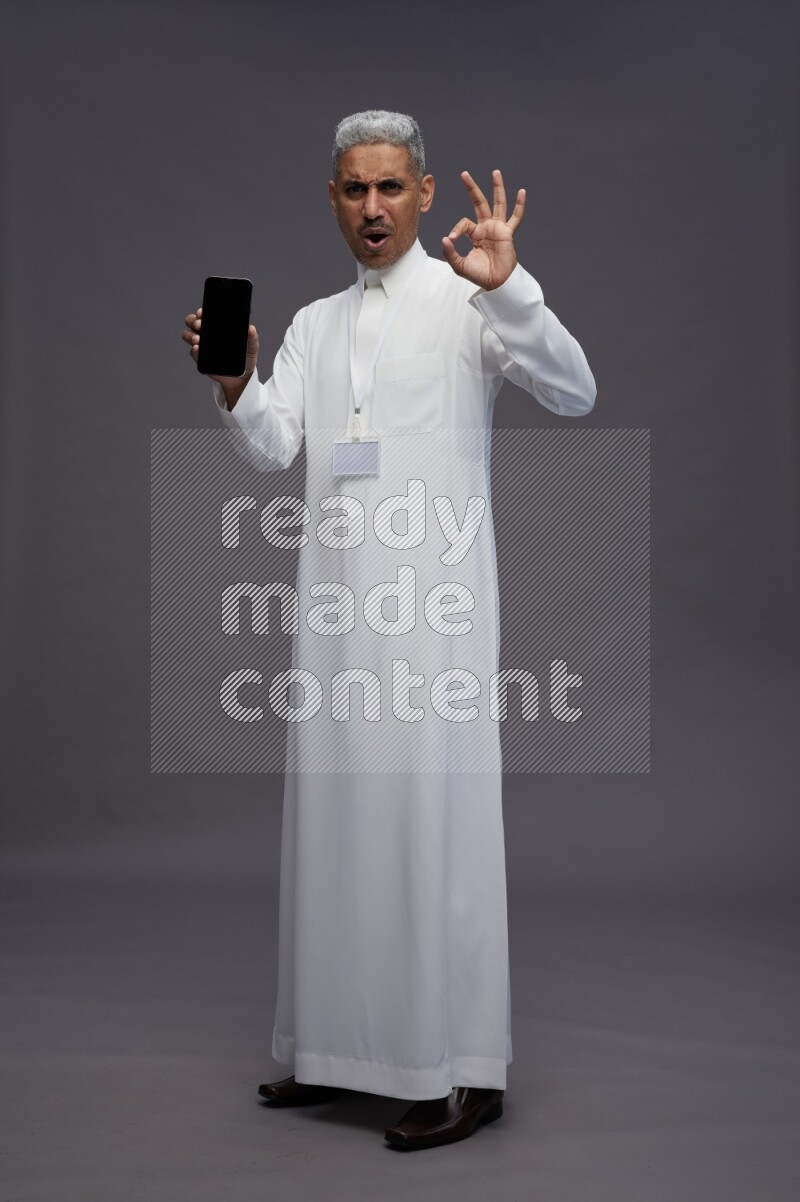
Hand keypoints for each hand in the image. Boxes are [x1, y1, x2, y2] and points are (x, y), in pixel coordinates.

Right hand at [182, 307, 259, 399]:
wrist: (241, 378)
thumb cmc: (245, 358)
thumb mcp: (251, 347)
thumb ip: (252, 337)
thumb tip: (250, 329)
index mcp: (216, 327)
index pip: (203, 315)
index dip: (200, 312)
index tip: (202, 313)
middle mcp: (206, 334)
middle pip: (191, 322)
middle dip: (193, 321)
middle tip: (200, 325)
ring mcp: (201, 346)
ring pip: (188, 335)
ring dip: (190, 335)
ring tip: (198, 340)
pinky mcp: (200, 359)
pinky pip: (193, 353)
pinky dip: (194, 351)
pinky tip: (197, 349)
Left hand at [442, 169, 525, 290]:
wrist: (496, 283)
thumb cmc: (479, 275)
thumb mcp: (459, 265)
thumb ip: (450, 253)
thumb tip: (444, 239)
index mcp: (475, 234)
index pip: (464, 223)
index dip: (456, 229)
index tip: (451, 239)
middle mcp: (487, 228)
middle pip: (480, 203)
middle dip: (472, 188)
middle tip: (464, 174)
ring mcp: (498, 229)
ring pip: (498, 204)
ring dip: (497, 188)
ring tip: (495, 172)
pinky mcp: (508, 234)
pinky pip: (516, 218)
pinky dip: (519, 205)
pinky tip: (522, 192)